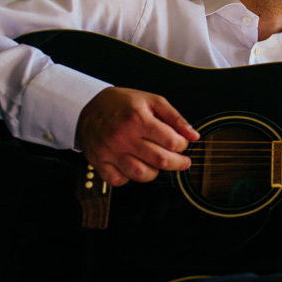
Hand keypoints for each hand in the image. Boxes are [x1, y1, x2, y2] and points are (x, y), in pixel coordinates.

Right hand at [75, 87, 199, 185]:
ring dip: (155, 171)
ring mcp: (110, 151)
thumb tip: (194, 135)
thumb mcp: (152, 101)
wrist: (88, 106)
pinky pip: (120, 181)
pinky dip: (131, 178)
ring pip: (141, 175)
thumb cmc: (122, 104)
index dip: (182, 146)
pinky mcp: (99, 162)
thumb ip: (175, 118)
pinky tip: (135, 165)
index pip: (171, 142)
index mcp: (138, 119)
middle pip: (160, 161)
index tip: (182, 144)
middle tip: (182, 161)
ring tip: (157, 162)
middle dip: (178, 163)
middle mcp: (123, 137)